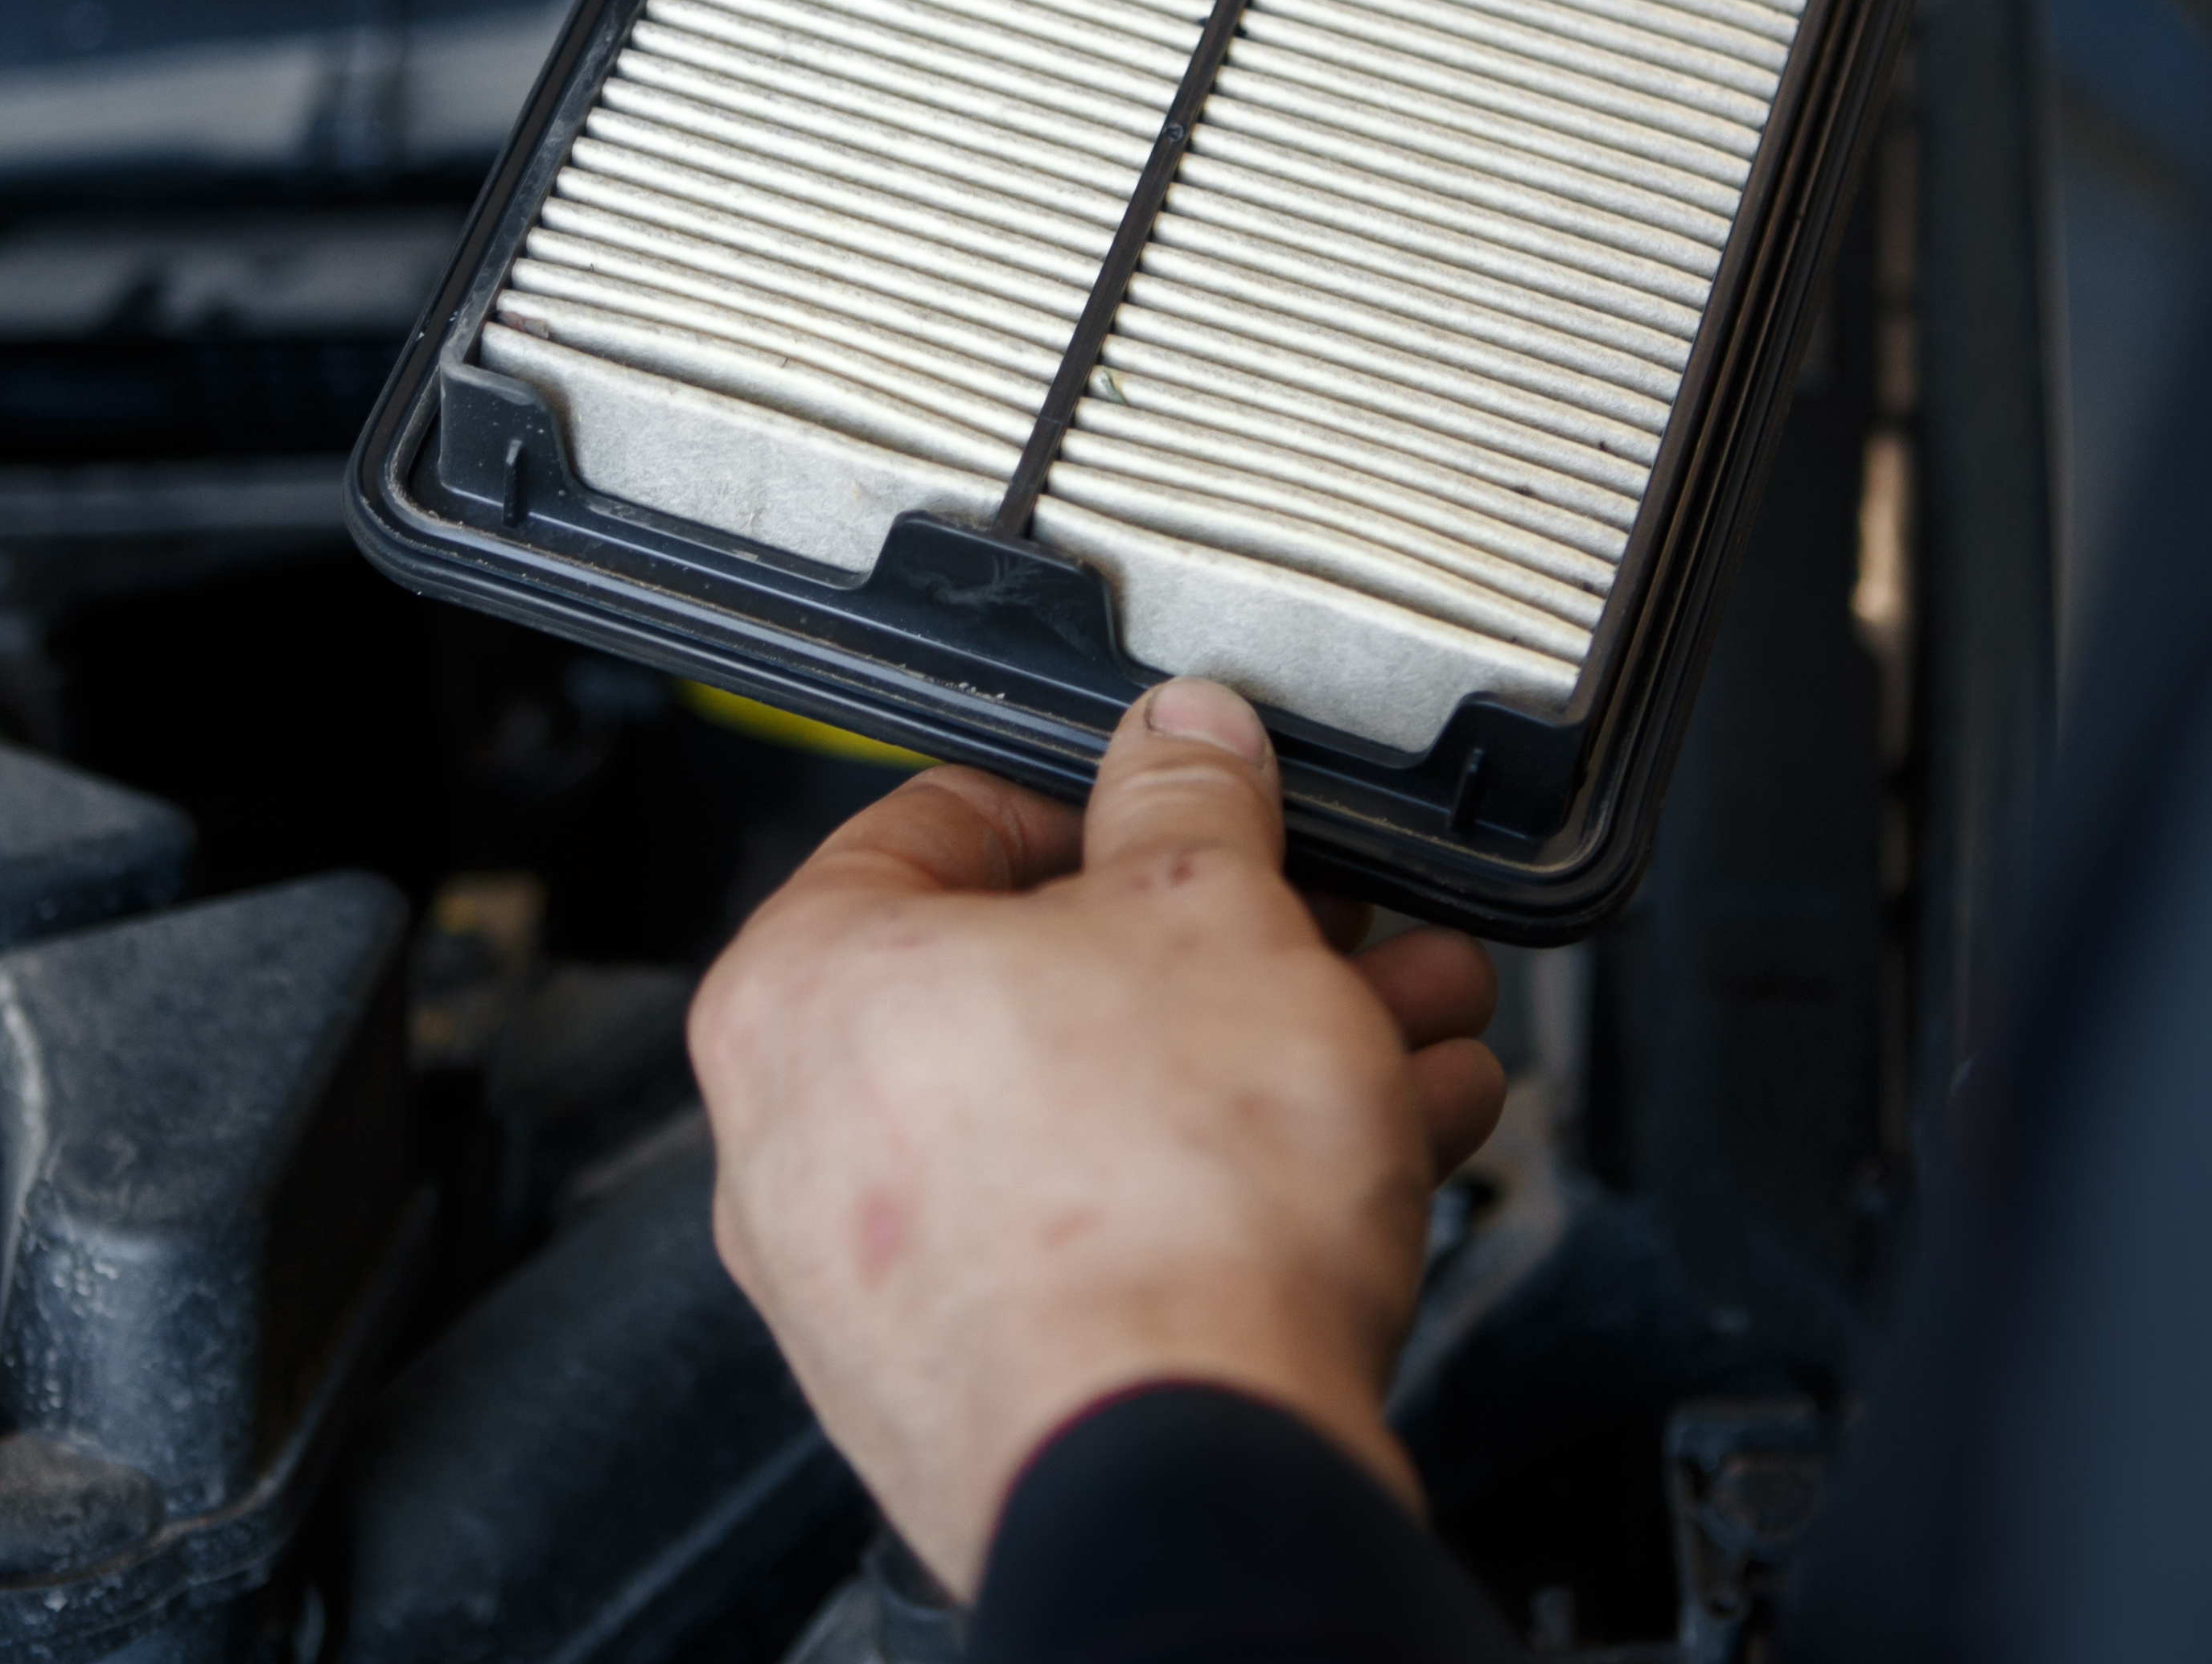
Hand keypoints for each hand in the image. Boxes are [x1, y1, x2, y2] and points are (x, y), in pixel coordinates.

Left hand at [690, 679, 1505, 1596]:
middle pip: (1047, 982)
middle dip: (1233, 945)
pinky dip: (1239, 1182)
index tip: (1202, 808)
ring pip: (1104, 1113)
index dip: (1106, 798)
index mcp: (802, 986)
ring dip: (1272, 1055)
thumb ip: (1192, 800)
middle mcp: (806, 1140)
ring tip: (1409, 1025)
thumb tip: (1183, 743)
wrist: (1185, 1468)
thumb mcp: (1209, 910)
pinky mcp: (981, 1384)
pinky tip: (1386, 1137)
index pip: (942, 821)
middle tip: (1339, 924)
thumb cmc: (1154, 1203)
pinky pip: (1113, 1235)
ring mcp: (886, 1284)